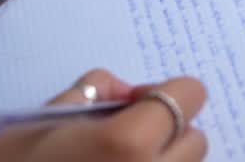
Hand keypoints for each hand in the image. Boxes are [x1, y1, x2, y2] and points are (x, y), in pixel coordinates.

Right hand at [0, 69, 207, 161]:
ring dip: (162, 161)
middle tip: (124, 137)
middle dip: (167, 131)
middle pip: (194, 139)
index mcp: (129, 142)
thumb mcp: (50, 114)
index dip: (165, 92)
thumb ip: (99, 90)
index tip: (135, 102)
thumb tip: (128, 92)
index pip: (189, 95)